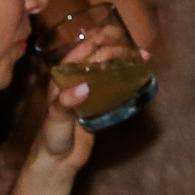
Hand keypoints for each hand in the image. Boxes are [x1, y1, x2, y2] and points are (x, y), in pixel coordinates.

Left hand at [30, 25, 145, 174]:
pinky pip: (114, 89)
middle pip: (99, 59)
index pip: (82, 52)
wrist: (57, 162)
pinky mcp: (99, 108)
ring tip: (143, 59)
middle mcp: (76, 81)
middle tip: (139, 51)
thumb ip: (66, 102)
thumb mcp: (56, 118)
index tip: (117, 33)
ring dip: (124, 64)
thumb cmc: (51, 137)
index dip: (98, 40)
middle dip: (118, 51)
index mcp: (62, 78)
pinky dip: (126, 82)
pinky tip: (139, 79)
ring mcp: (89, 94)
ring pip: (108, 72)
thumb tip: (84, 88)